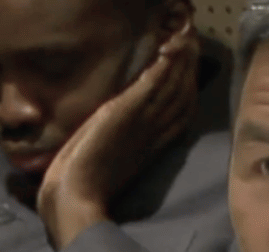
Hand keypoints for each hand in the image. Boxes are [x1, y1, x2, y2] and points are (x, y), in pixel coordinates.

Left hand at [36, 23, 200, 249]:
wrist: (74, 198)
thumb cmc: (81, 189)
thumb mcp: (107, 166)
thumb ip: (121, 149)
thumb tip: (118, 134)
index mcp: (151, 148)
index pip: (180, 114)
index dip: (188, 90)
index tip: (191, 69)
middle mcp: (153, 133)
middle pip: (183, 96)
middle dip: (190, 68)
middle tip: (195, 42)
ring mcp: (141, 123)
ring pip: (173, 86)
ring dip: (181, 59)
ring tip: (187, 36)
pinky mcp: (125, 112)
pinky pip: (153, 84)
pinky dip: (164, 65)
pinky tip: (169, 48)